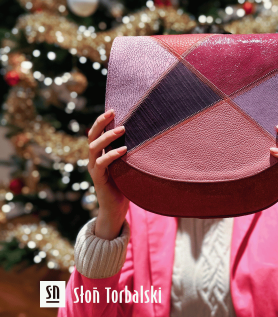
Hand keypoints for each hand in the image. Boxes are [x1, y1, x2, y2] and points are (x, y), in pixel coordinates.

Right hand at [88, 109, 128, 239]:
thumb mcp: (127, 164)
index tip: (113, 109)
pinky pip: (101, 164)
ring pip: (94, 148)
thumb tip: (147, 134)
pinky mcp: (98, 179)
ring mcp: (94, 169)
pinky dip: (112, 155)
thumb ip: (129, 151)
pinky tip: (124, 150)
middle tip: (113, 112)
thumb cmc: (125, 184)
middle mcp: (94, 159)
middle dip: (101, 122)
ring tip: (122, 129)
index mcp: (100, 153)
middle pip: (92, 136)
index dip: (102, 120)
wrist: (117, 208)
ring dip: (107, 137)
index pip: (97, 132)